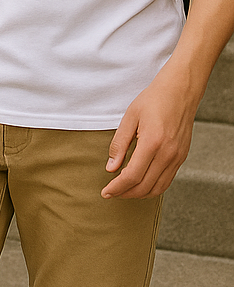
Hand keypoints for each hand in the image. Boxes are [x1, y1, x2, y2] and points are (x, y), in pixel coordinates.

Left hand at [101, 65, 197, 199]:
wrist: (179, 92)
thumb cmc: (152, 100)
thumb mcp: (129, 117)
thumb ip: (119, 144)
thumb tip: (110, 167)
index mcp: (153, 143)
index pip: (133, 175)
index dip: (117, 187)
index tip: (105, 192)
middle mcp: (168, 154)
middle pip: (145, 186)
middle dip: (126, 193)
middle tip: (111, 193)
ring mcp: (177, 158)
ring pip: (158, 188)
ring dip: (140, 194)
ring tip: (124, 191)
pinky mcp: (181, 157)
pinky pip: (167, 180)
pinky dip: (153, 187)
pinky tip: (141, 183)